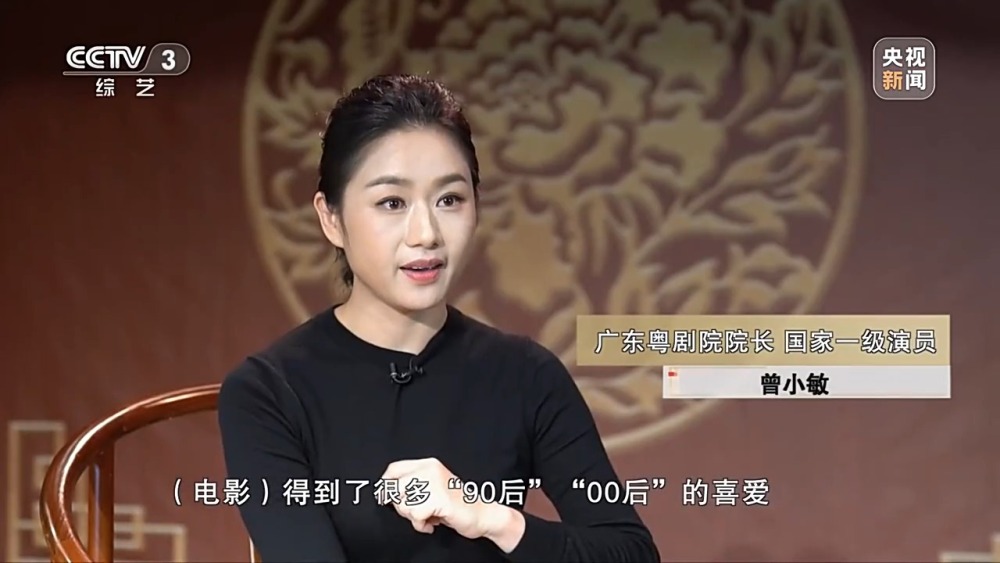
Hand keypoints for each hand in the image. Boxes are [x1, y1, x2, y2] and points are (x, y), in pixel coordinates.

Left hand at [380, 457, 501, 537]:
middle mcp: (430, 470)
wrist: (483, 514)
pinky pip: (416, 515)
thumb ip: (413, 485)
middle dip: (401, 505)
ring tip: (428, 516)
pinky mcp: (439, 499)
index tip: (385, 497)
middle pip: (395, 488)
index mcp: (428, 465)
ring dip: (413, 517)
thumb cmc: (456, 505)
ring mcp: (435, 483)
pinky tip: (432, 523)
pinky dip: (421, 525)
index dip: (386, 484)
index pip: (394, 468)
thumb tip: (386, 493)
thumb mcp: (432, 488)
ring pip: (404, 504)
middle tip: (416, 511)